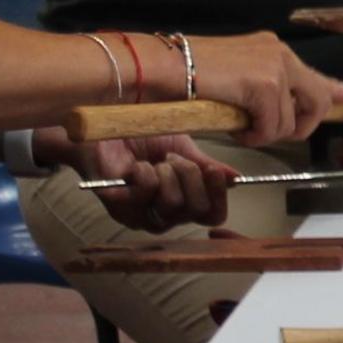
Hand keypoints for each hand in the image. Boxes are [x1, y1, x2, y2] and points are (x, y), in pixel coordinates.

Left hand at [67, 130, 237, 229]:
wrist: (106, 127)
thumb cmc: (143, 139)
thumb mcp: (183, 149)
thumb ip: (207, 166)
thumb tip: (235, 178)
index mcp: (182, 204)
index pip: (212, 216)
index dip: (218, 196)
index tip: (215, 170)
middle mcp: (164, 216)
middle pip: (196, 210)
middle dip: (191, 176)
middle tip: (174, 158)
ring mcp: (140, 215)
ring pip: (172, 203)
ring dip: (167, 172)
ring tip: (154, 161)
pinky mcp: (118, 206)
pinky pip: (146, 192)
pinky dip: (145, 172)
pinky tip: (136, 166)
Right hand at [192, 33, 342, 148]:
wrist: (164, 67)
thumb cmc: (192, 76)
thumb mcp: (238, 81)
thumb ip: (268, 91)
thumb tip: (288, 108)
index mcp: (272, 50)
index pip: (314, 75)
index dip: (332, 90)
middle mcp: (279, 54)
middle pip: (317, 101)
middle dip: (299, 126)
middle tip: (268, 131)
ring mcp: (274, 68)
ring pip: (289, 122)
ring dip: (264, 133)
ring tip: (236, 122)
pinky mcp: (264, 84)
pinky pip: (271, 127)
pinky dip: (252, 135)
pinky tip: (232, 124)